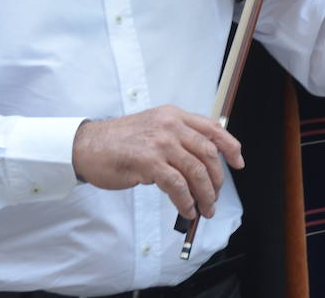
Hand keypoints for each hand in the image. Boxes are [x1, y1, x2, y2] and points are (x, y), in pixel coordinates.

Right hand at [71, 105, 244, 219]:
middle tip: (215, 195)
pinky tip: (186, 209)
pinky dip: (186, 201)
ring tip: (205, 208)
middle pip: (208, 153)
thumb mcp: (153, 127)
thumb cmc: (118, 141)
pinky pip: (178, 186)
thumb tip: (202, 161)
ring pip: (196, 171)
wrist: (86, 146)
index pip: (212, 128)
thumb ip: (176, 137)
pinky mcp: (148, 163)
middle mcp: (170, 125)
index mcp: (173, 115)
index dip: (230, 146)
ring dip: (205, 194)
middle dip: (217, 179)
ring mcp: (160, 143)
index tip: (238, 162)